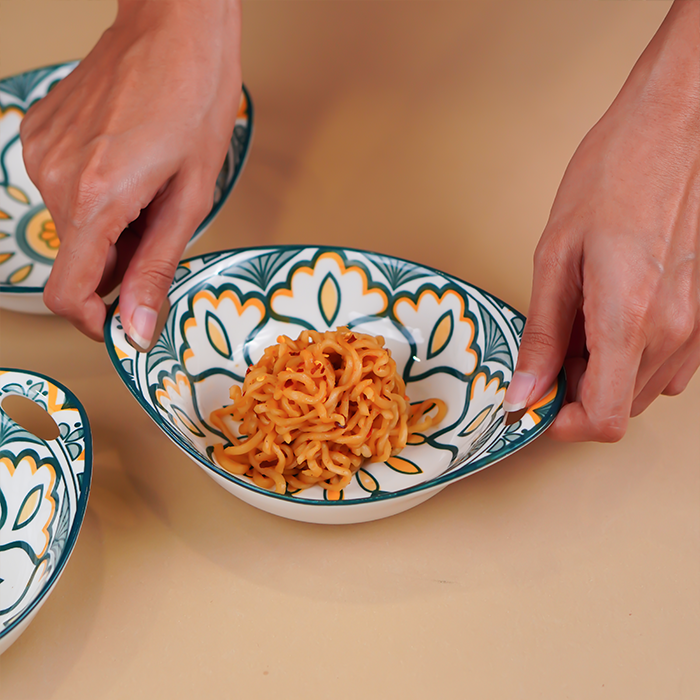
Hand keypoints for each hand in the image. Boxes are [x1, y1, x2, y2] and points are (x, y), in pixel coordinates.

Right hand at [20, 0, 241, 344]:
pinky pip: (64, 190)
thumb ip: (156, 268)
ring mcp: (41, 151)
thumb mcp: (191, 198)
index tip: (121, 322)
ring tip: (148, 189)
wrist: (174, 29)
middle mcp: (54, 176)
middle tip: (158, 227)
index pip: (67, 293)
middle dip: (118, 262)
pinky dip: (96, 198)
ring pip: (72, 226)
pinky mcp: (39, 134)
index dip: (93, 320)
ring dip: (110, 228)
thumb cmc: (195, 102)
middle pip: (78, 260)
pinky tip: (127, 167)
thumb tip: (136, 325)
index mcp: (95, 198)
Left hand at [503, 0, 699, 440]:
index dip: (565, 422)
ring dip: (605, 374)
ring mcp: (697, 325)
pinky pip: (667, 363)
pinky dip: (632, 356)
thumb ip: (542, 336)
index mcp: (629, 320)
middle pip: (622, 406)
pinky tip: (611, 316)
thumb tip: (525, 392)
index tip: (538, 404)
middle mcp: (673, 333)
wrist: (675, 128)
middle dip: (578, 392)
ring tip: (580, 324)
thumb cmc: (613, 177)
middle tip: (551, 351)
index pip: (605, 419)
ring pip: (644, 388)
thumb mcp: (555, 259)